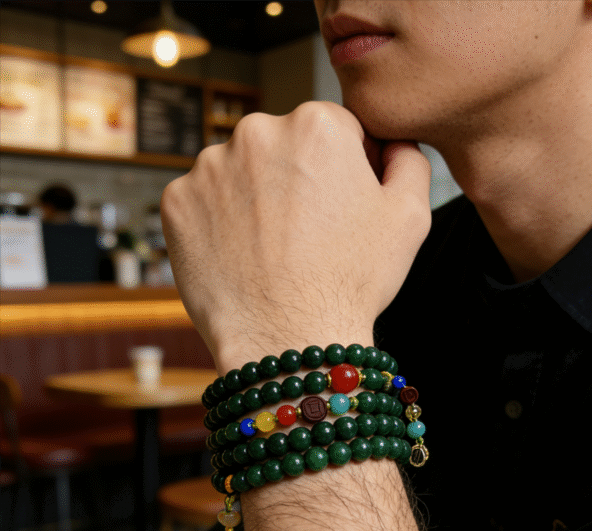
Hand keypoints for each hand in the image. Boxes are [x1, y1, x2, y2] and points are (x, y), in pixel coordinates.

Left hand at [161, 101, 430, 371]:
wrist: (287, 341)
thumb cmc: (351, 282)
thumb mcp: (409, 217)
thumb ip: (409, 161)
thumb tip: (393, 143)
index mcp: (316, 123)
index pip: (333, 132)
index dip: (343, 172)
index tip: (338, 212)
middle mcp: (256, 130)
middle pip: (281, 148)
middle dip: (294, 180)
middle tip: (304, 236)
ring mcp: (208, 167)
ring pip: (238, 174)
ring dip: (252, 199)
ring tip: (271, 251)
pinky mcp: (176, 202)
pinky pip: (201, 203)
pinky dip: (217, 225)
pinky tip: (239, 257)